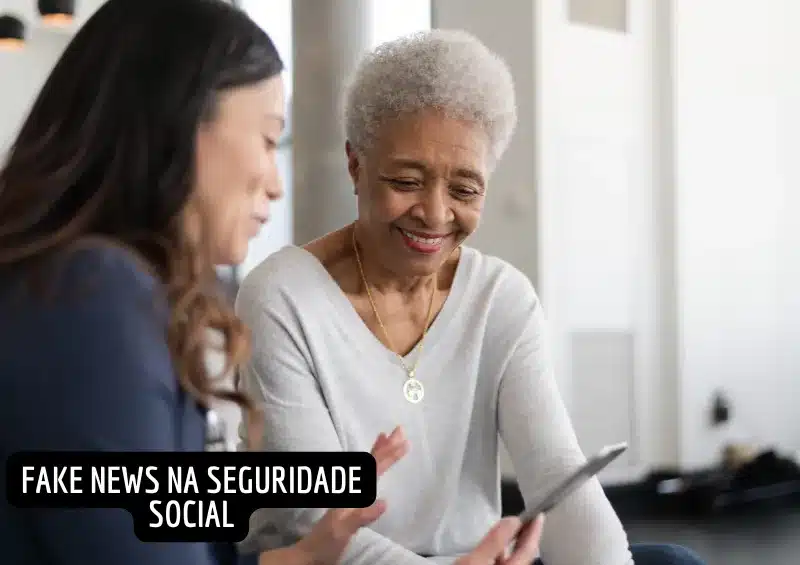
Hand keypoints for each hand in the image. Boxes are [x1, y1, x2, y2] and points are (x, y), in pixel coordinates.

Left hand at [291, 427, 408, 564]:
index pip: (372, 470)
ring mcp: (349, 495)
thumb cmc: (326, 543)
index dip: (388, 455)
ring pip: (366, 467)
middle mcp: (350, 490)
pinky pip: (364, 477)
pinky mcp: (349, 501)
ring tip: (386, 436)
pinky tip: (373, 463)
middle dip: (386, 447)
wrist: (308, 554)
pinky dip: (370, 465)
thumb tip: (384, 502)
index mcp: (351, 495)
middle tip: (400, 430)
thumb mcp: (343, 531)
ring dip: (378, 451)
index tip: (403, 442)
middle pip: (370, 463)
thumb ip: (361, 517)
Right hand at [454, 514, 544, 564]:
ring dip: (513, 546)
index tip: (538, 515)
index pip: (529, 550)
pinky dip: (501, 555)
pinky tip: (495, 550)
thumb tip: (513, 521)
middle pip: (523, 556)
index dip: (535, 531)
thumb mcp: (475, 561)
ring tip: (512, 530)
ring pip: (512, 562)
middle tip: (528, 519)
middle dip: (525, 538)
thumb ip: (494, 541)